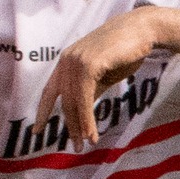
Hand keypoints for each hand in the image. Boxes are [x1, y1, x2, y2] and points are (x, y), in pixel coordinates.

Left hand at [33, 7, 162, 146]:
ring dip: (80, 126)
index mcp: (67, 62)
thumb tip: (84, 111)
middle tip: (77, 147)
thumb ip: (92, 90)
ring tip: (86, 144)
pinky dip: (87, 118)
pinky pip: (85, 98)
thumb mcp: (104, 74)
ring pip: (73, 102)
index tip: (37, 131)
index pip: (50, 91)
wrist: (142, 31)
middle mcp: (67, 61)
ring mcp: (76, 61)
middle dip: (70, 126)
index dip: (43, 112)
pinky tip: (92, 132)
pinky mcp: (89, 64)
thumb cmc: (126, 51)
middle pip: (64, 101)